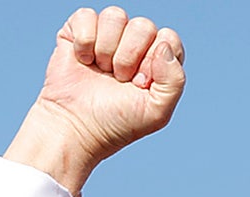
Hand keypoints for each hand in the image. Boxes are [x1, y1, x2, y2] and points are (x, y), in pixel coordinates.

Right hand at [5, 7, 185, 196]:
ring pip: (115, 15)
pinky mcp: (79, 32)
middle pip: (143, 26)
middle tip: (118, 80)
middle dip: (128, 57)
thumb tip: (163, 46)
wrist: (74, 128)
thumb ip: (175, 80)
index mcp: (158, 60)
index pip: (168, 39)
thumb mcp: (157, 111)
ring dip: (106, 49)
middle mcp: (135, 44)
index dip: (154, 61)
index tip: (139, 84)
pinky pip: (86, 15)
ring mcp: (107, 36)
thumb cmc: (116, 123)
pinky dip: (84, 41)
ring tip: (101, 71)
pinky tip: (83, 61)